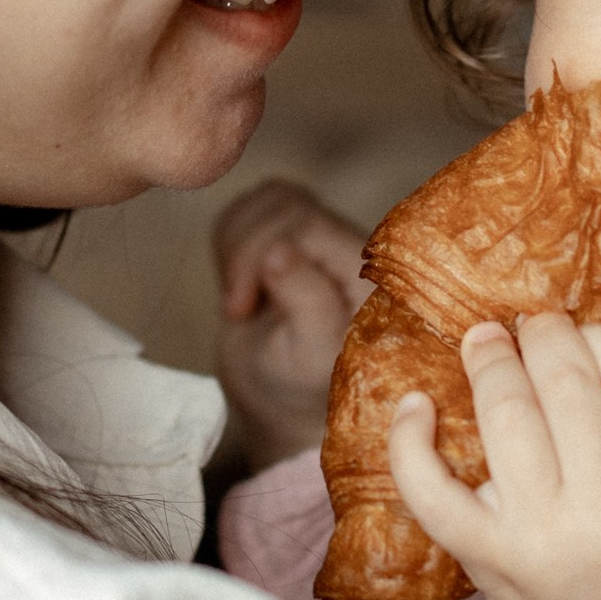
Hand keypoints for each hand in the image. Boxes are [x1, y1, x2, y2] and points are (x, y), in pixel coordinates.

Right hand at [213, 181, 367, 468]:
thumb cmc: (306, 388)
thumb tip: (280, 249)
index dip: (260, 255)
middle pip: (284, 203)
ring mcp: (323, 237)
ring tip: (240, 296)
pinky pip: (257, 207)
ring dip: (238, 243)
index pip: (306, 224)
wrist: (288, 402)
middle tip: (237, 309)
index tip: (239, 309)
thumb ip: (305, 301)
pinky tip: (239, 283)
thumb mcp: (308, 355)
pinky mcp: (294, 235)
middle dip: (244, 252)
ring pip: (269, 198)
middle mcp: (352, 246)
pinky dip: (234, 238)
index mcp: (366, 274)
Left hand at [385, 311, 600, 599]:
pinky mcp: (488, 562)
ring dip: (489, 362)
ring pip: (504, 417)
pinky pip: (432, 492)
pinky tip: (414, 404)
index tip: (590, 330)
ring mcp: (537, 534)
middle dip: (545, 336)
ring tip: (485, 340)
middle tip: (535, 322)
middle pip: (565, 384)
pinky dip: (411, 443)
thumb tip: (593, 356)